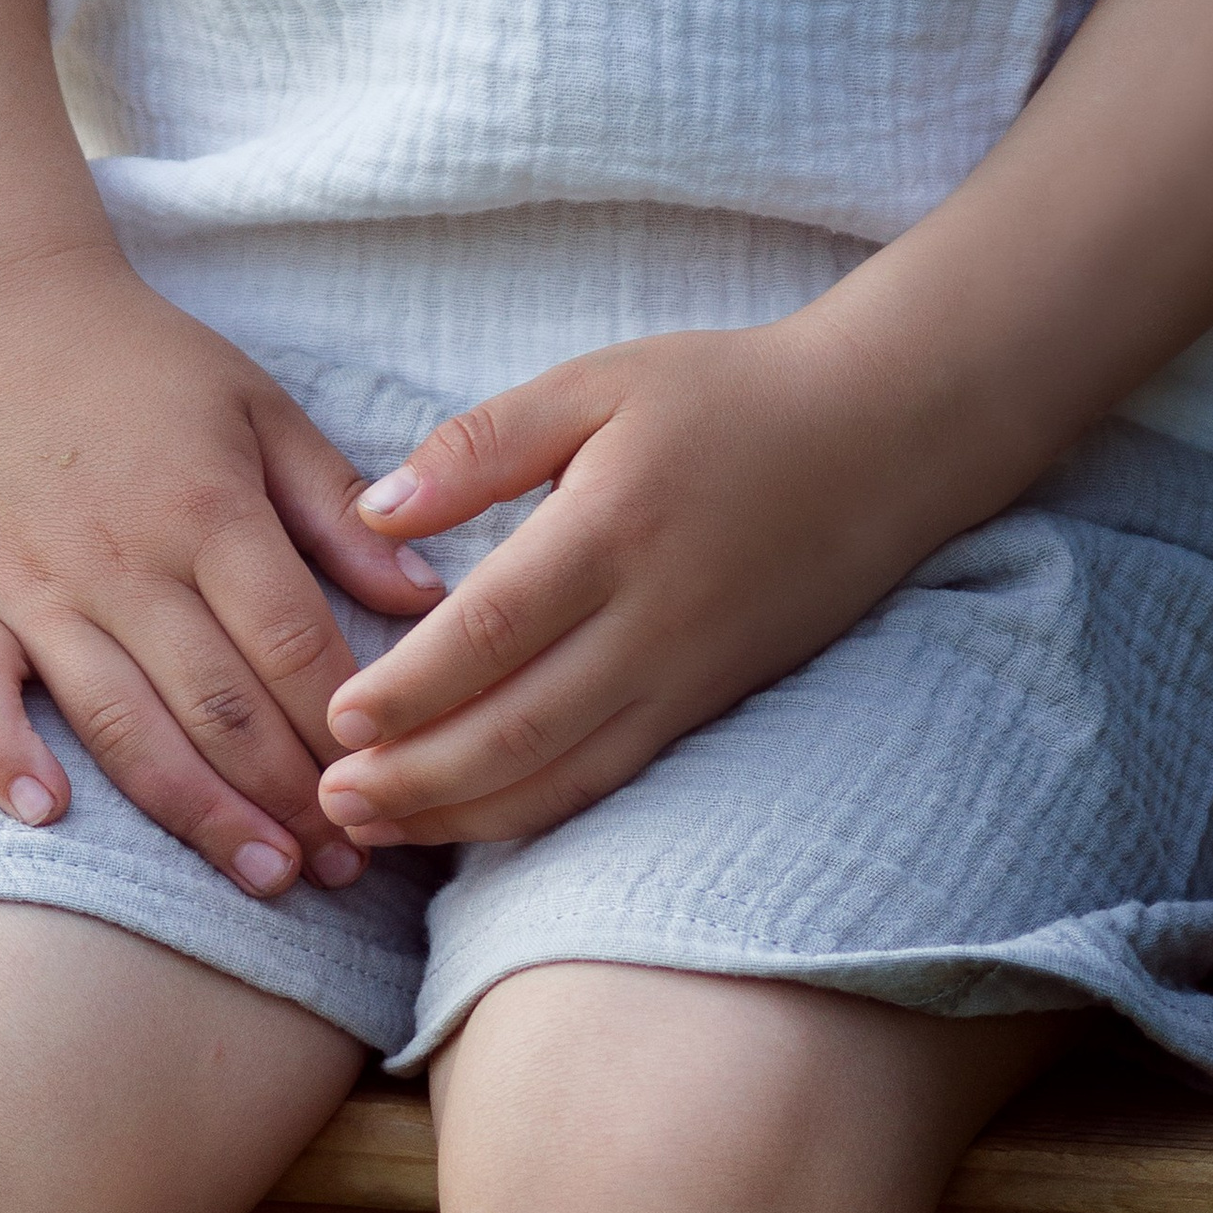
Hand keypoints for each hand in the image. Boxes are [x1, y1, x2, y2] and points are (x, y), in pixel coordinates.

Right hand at [0, 244, 444, 897]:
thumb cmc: (139, 363)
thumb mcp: (258, 406)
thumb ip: (337, 509)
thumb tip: (430, 601)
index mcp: (208, 507)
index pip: (295, 645)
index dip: (350, 728)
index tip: (396, 789)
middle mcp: (123, 558)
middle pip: (222, 705)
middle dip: (294, 798)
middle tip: (346, 869)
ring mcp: (33, 587)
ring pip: (124, 724)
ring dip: (197, 812)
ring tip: (263, 878)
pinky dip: (2, 757)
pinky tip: (47, 816)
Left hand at [315, 315, 949, 851]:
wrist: (882, 439)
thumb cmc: (728, 398)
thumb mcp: (599, 382)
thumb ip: (483, 444)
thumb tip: (377, 511)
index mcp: (612, 530)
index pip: (490, 631)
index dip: (409, 688)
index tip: (335, 717)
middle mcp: (650, 621)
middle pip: (517, 726)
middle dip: (415, 776)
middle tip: (329, 799)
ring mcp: (683, 678)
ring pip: (560, 775)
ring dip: (457, 814)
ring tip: (371, 830)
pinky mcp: (705, 709)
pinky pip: (607, 782)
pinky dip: (528, 815)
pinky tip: (461, 824)